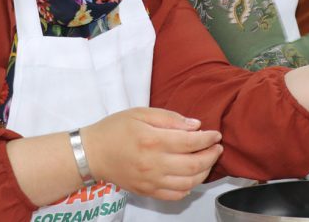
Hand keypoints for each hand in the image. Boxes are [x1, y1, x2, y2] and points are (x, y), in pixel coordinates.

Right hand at [83, 108, 222, 200]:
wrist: (91, 153)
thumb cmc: (115, 129)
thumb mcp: (141, 113)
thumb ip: (170, 118)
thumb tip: (195, 125)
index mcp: (153, 140)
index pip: (191, 142)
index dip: (208, 139)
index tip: (216, 135)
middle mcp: (153, 163)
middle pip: (194, 165)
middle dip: (211, 156)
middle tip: (217, 148)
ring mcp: (150, 180)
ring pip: (188, 183)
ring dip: (204, 172)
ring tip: (208, 161)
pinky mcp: (146, 191)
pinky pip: (174, 195)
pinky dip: (188, 188)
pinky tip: (191, 177)